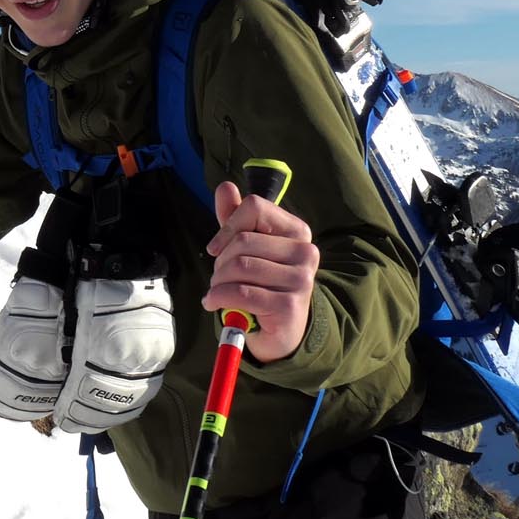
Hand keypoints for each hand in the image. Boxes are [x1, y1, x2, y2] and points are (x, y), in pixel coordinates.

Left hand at [202, 181, 319, 363]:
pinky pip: (240, 292)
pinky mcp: (289, 305)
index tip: (216, 247)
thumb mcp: (247, 248)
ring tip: (217, 290)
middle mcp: (305, 252)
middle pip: (243, 240)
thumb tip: (225, 187)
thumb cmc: (262, 283)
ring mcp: (301, 279)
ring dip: (217, 281)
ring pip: (240, 266)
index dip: (227, 225)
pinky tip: (213, 302)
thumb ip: (235, 218)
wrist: (278, 331)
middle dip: (220, 261)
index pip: (255, 207)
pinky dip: (218, 297)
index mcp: (297, 231)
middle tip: (218, 277)